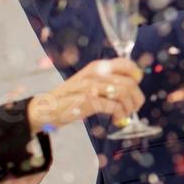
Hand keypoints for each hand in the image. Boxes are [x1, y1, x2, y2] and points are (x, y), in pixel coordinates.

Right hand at [27, 58, 144, 132]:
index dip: (136, 75)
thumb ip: (107, 80)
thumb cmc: (71, 97)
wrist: (46, 108)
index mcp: (97, 67)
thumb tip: (133, 85)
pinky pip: (114, 106)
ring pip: (123, 93)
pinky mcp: (88, 102)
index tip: (137, 86)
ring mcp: (91, 87)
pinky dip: (120, 115)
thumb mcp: (89, 82)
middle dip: (136, 98)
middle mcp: (95, 74)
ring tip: (125, 114)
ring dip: (129, 107)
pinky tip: (117, 119)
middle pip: (129, 82)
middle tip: (133, 108)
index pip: (125, 63)